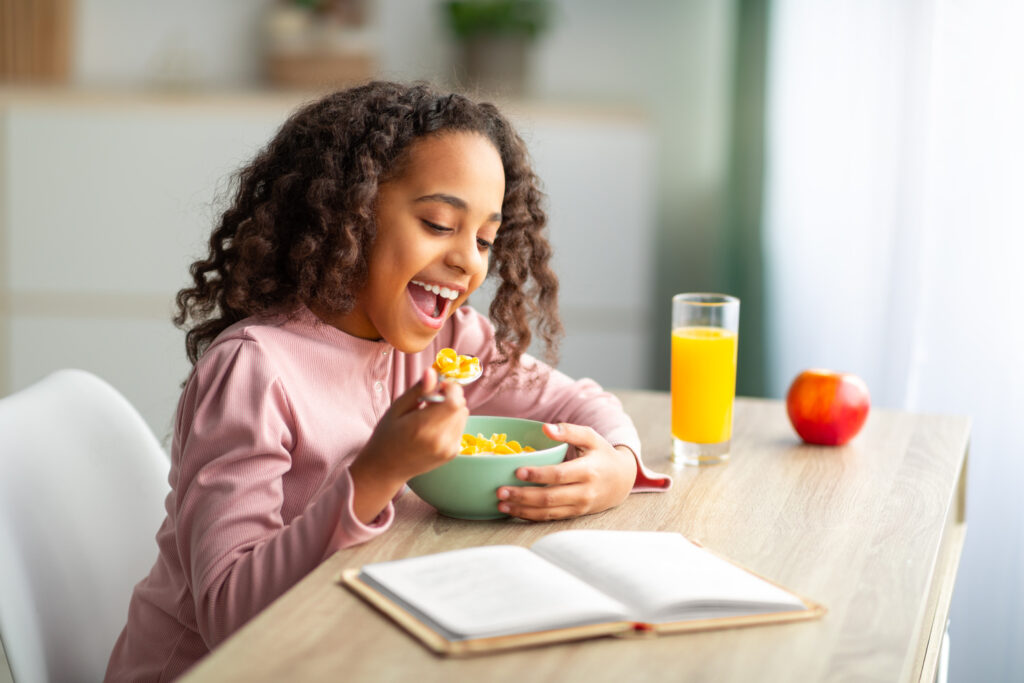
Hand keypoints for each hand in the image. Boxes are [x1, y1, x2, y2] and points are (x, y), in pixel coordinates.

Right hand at [349, 369, 467, 522]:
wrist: (385, 469)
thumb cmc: (386, 436)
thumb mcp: (397, 408)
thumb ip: (418, 390)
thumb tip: (433, 371)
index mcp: (423, 427)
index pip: (455, 400)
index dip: (450, 388)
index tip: (437, 386)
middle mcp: (440, 440)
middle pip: (461, 406)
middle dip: (450, 397)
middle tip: (429, 402)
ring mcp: (448, 449)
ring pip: (463, 416)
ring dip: (451, 410)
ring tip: (429, 416)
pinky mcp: (452, 454)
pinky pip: (460, 427)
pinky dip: (451, 422)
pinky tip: (433, 428)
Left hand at [496, 423, 636, 520]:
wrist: (622, 480)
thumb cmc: (602, 454)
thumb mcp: (591, 437)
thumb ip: (569, 431)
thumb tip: (545, 428)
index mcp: (588, 470)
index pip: (560, 474)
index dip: (538, 475)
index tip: (517, 471)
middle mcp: (584, 492)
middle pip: (550, 497)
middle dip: (523, 496)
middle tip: (500, 491)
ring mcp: (580, 506)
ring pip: (548, 512)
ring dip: (522, 510)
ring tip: (501, 505)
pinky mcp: (574, 515)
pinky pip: (550, 518)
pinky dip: (530, 516)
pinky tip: (513, 512)